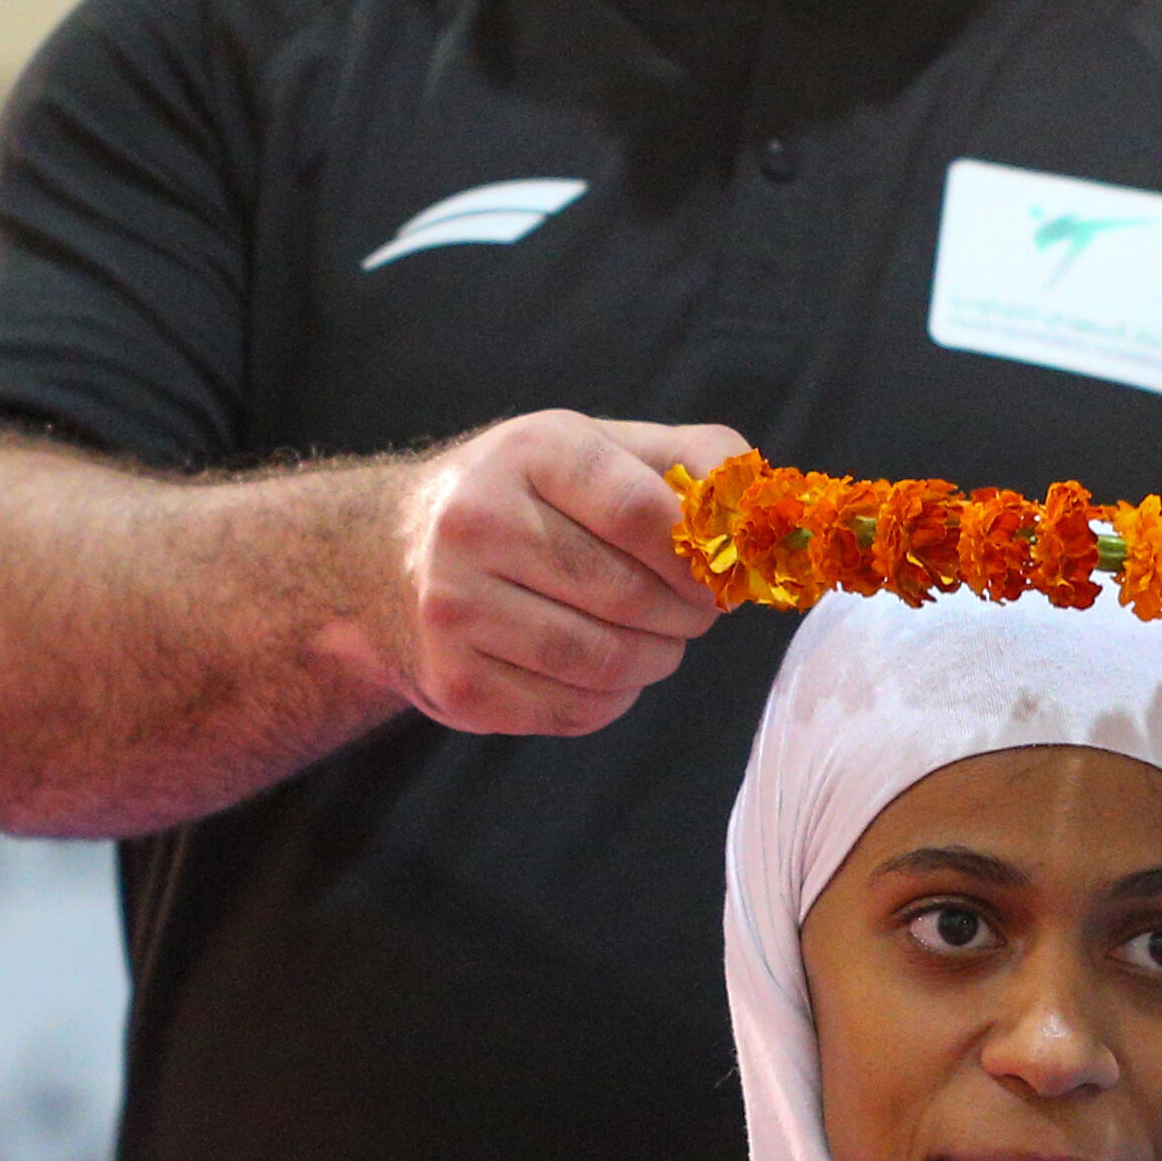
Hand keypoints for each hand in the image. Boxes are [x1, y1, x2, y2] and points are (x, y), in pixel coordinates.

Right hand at [389, 410, 748, 737]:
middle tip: (691, 612)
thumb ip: (699, 464)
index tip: (720, 572)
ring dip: (656, 660)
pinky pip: (575, 710)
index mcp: (529, 452)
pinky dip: (612, 698)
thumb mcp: (604, 450)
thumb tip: (768, 517)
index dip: (704, 557)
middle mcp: (477, 523)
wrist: (393, 558)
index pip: (649, 514)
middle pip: (632, 597)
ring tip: (652, 639)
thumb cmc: (531, 499)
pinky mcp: (456, 683)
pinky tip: (599, 667)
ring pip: (607, 663)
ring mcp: (455, 609)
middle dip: (686, 615)